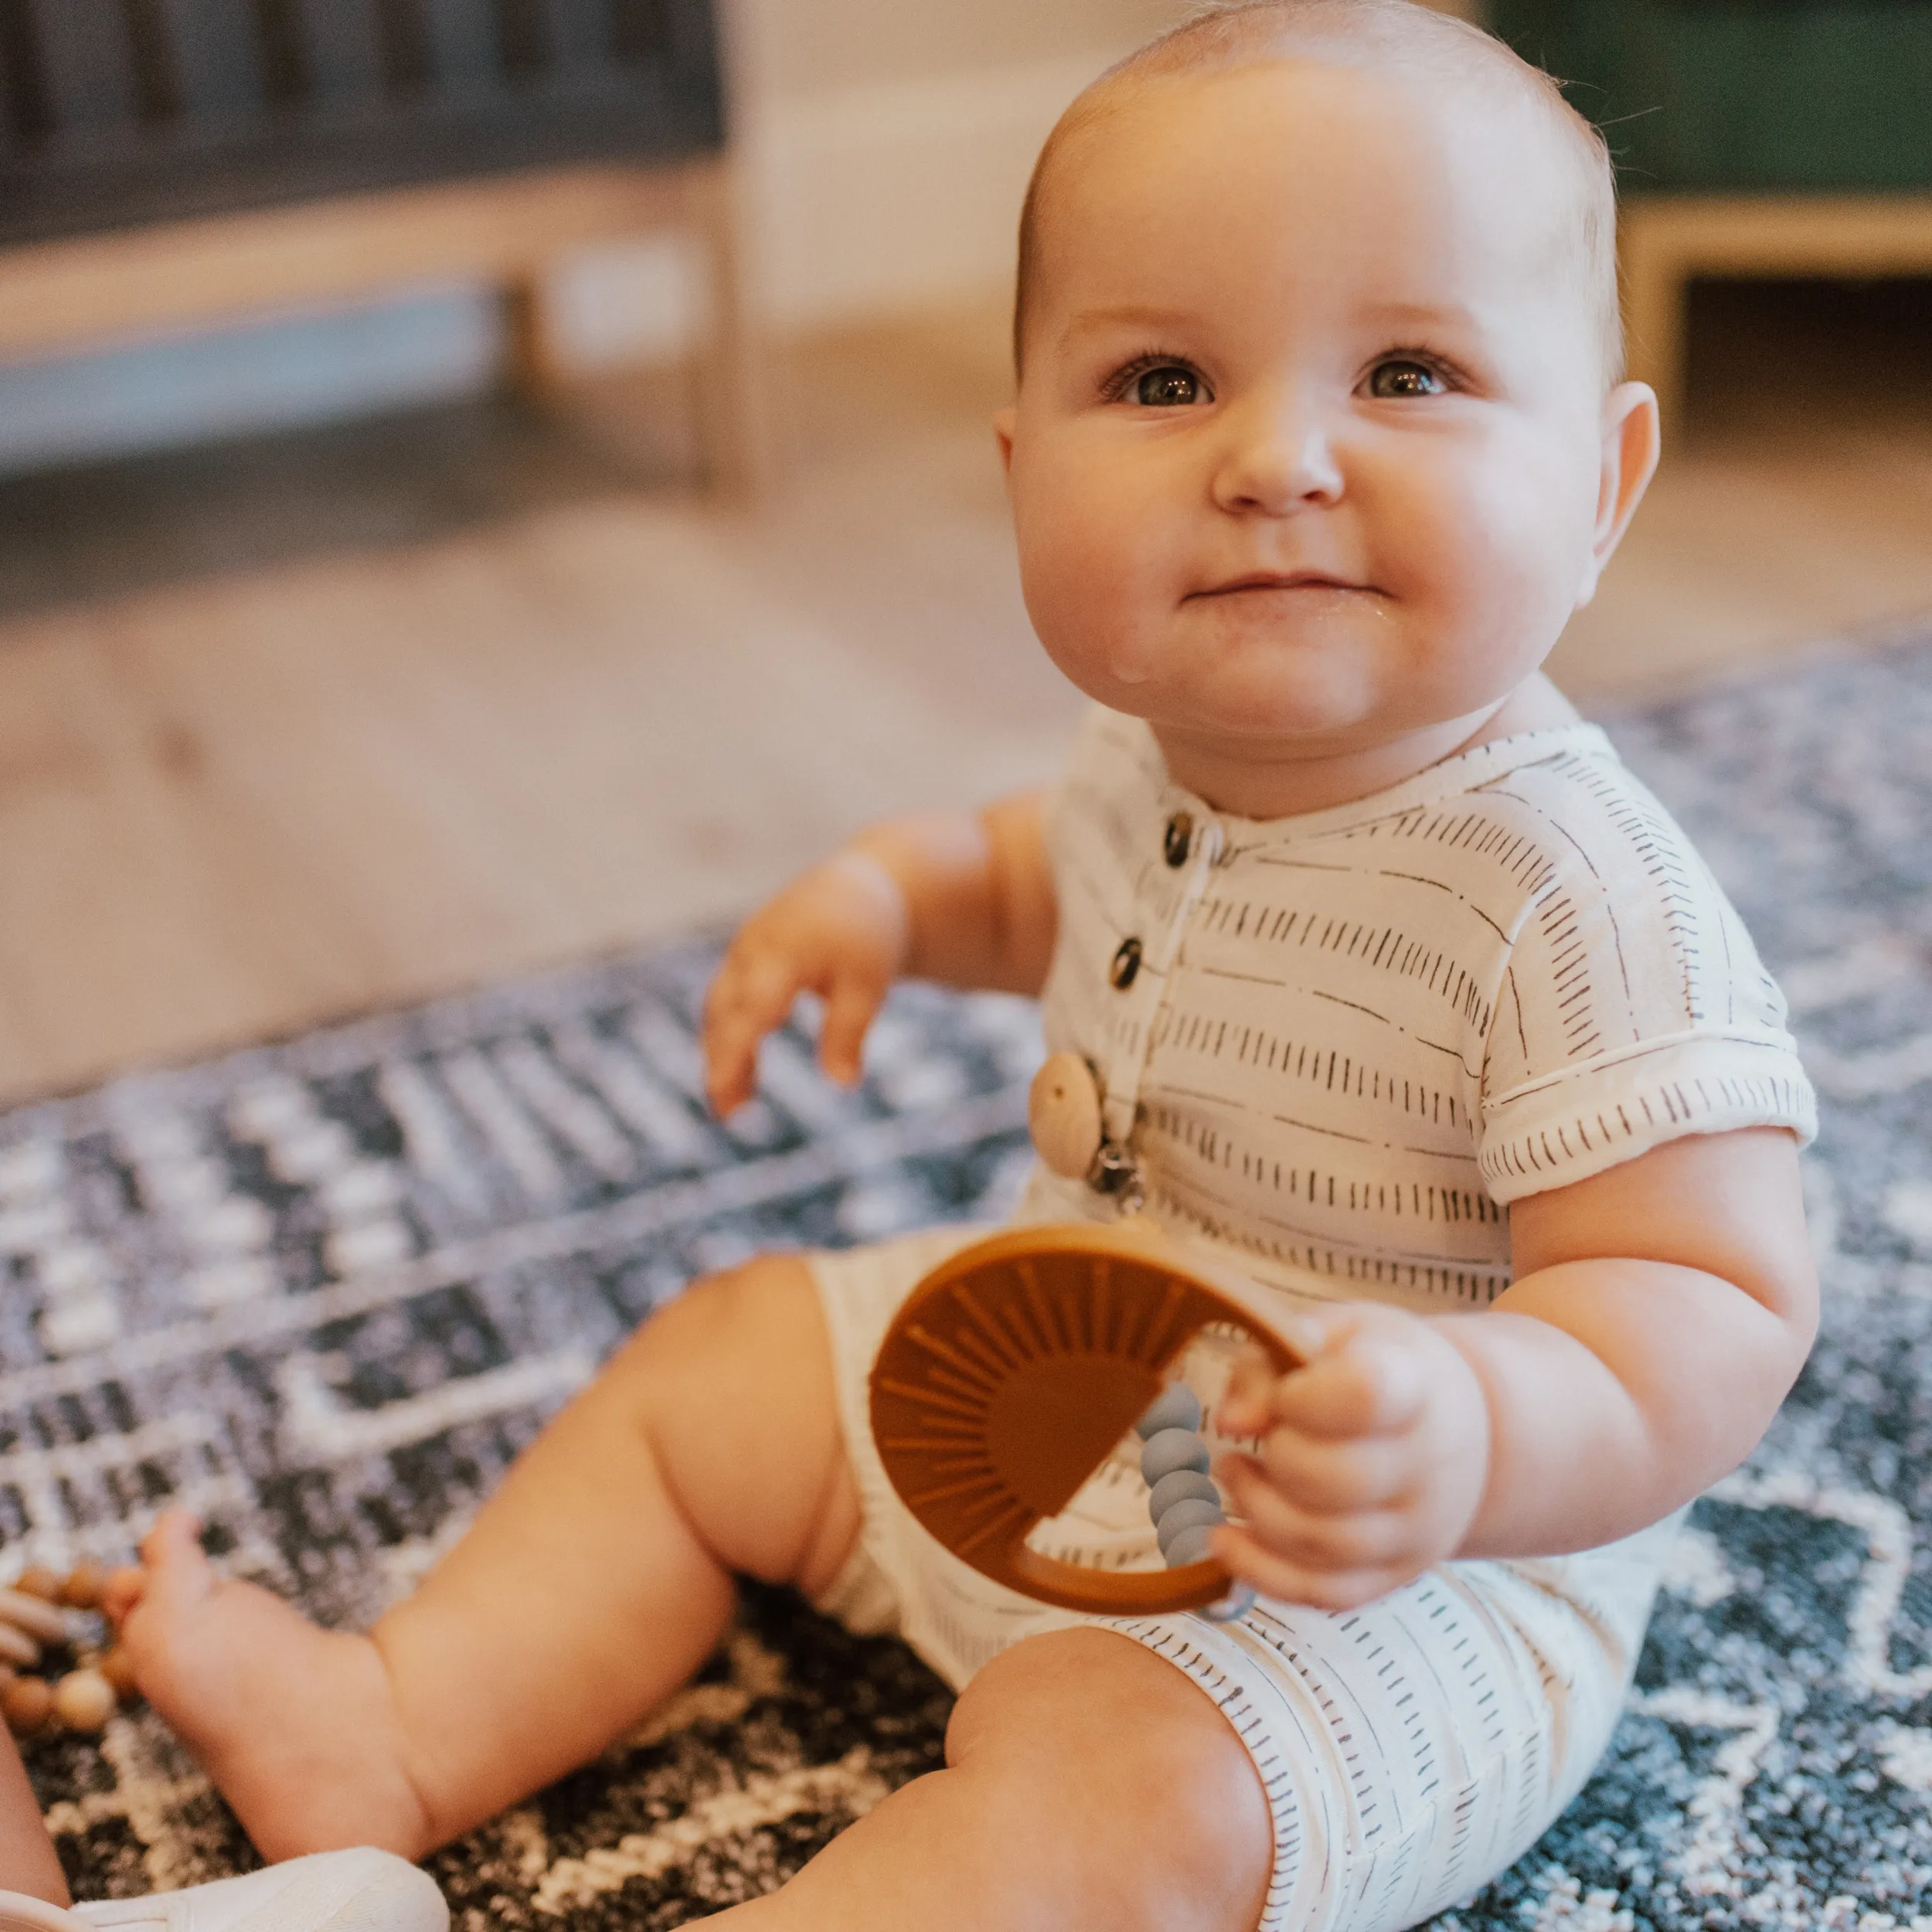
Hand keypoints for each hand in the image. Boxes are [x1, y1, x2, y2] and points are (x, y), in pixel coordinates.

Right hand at [702, 851, 909, 1114]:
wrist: (855, 891)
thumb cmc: (866, 939)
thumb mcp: (868, 984)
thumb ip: (850, 1031)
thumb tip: (843, 1084)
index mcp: (784, 952)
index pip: (752, 1007)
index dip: (735, 1049)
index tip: (722, 1088)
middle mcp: (753, 951)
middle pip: (724, 1012)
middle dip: (722, 1061)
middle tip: (728, 1114)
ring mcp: (742, 954)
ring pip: (720, 1012)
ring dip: (722, 1058)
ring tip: (733, 1110)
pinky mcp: (743, 964)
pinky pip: (728, 1008)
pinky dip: (733, 1044)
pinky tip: (745, 1086)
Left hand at [1211, 1303, 1490, 1610]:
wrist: (1458, 1428)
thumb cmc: (1375, 1367)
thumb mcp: (1330, 1335)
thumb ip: (1271, 1365)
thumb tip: (1232, 1422)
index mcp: (1412, 1385)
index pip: (1364, 1395)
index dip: (1303, 1397)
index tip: (1287, 1391)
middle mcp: (1425, 1465)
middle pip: (1338, 1480)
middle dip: (1277, 1457)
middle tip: (1262, 1438)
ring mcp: (1415, 1530)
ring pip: (1323, 1544)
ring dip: (1257, 1511)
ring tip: (1235, 1472)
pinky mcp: (1394, 1575)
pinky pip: (1324, 1593)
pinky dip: (1262, 1573)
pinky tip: (1225, 1540)